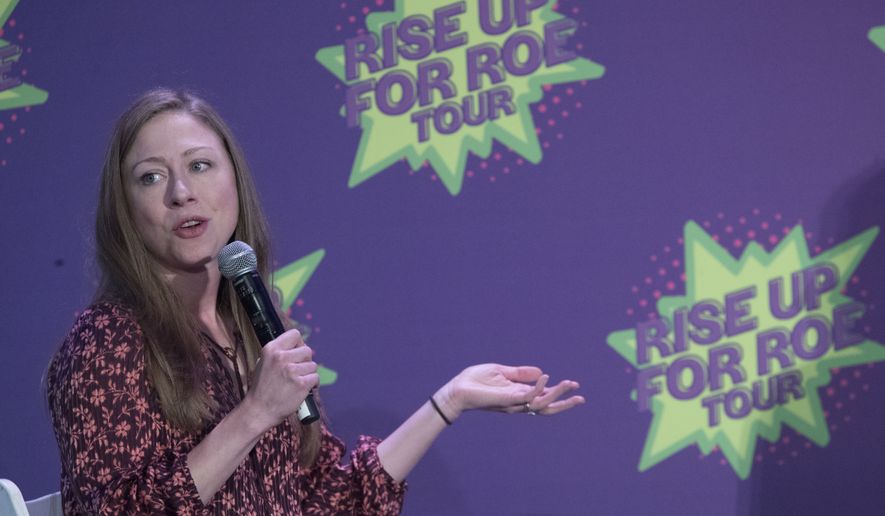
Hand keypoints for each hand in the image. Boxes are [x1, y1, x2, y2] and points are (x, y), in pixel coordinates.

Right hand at [243, 329, 318, 430]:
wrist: (259, 410)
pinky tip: (303, 388)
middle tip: (296, 371)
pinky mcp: (301, 384)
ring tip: (296, 382)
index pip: (295, 334)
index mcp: (271, 349)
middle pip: (307, 350)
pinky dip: (312, 384)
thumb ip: (279, 352)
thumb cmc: (262, 387)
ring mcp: (291, 371)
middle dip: (305, 361)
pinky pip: (316, 378)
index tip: (296, 353)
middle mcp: (281, 357)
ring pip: (313, 365)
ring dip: (308, 374)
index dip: (298, 344)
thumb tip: (297, 345)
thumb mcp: (263, 362)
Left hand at [433, 364, 584, 421]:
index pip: (542, 396)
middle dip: (564, 404)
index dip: (558, 391)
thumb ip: (520, 373)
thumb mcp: (501, 371)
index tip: (573, 384)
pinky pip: (527, 396)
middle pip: (546, 407)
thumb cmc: (475, 381)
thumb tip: (541, 372)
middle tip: (581, 398)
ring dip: (557, 394)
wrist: (457, 389)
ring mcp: (514, 403)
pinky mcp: (507, 400)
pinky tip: (546, 377)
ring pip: (541, 403)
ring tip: (570, 384)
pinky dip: (538, 387)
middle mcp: (518, 402)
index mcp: (518, 394)